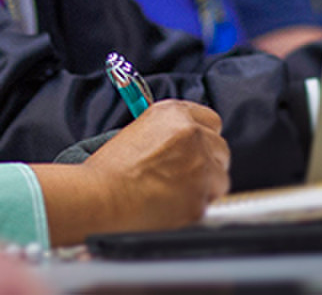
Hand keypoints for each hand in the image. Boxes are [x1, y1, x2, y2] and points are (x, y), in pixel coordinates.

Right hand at [82, 99, 229, 230]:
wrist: (101, 197)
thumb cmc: (109, 169)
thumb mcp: (138, 131)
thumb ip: (168, 131)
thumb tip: (184, 144)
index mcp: (175, 114)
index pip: (211, 121)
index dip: (203, 137)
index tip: (197, 148)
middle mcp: (192, 136)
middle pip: (220, 148)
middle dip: (208, 162)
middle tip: (185, 174)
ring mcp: (201, 167)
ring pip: (220, 177)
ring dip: (205, 185)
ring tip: (176, 192)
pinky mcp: (200, 199)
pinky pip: (209, 203)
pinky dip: (195, 207)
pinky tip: (172, 206)